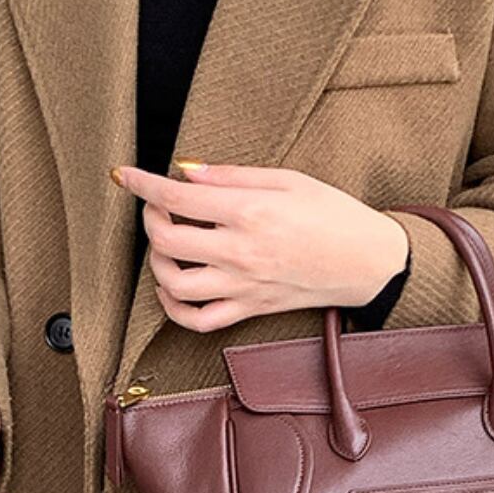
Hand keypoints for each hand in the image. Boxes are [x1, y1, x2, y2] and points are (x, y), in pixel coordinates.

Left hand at [112, 161, 410, 332]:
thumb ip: (234, 175)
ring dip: (157, 261)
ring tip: (167, 245)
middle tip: (158, 206)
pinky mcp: (251, 308)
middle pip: (166, 239)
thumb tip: (188, 172)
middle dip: (150, 218)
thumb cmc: (336, 215)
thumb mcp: (289, 180)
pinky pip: (198, 320)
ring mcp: (244, 285)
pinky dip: (174, 307)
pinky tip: (173, 288)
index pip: (176, 198)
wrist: (370, 262)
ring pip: (174, 283)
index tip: (124, 175)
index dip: (141, 184)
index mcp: (251, 212)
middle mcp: (242, 252)